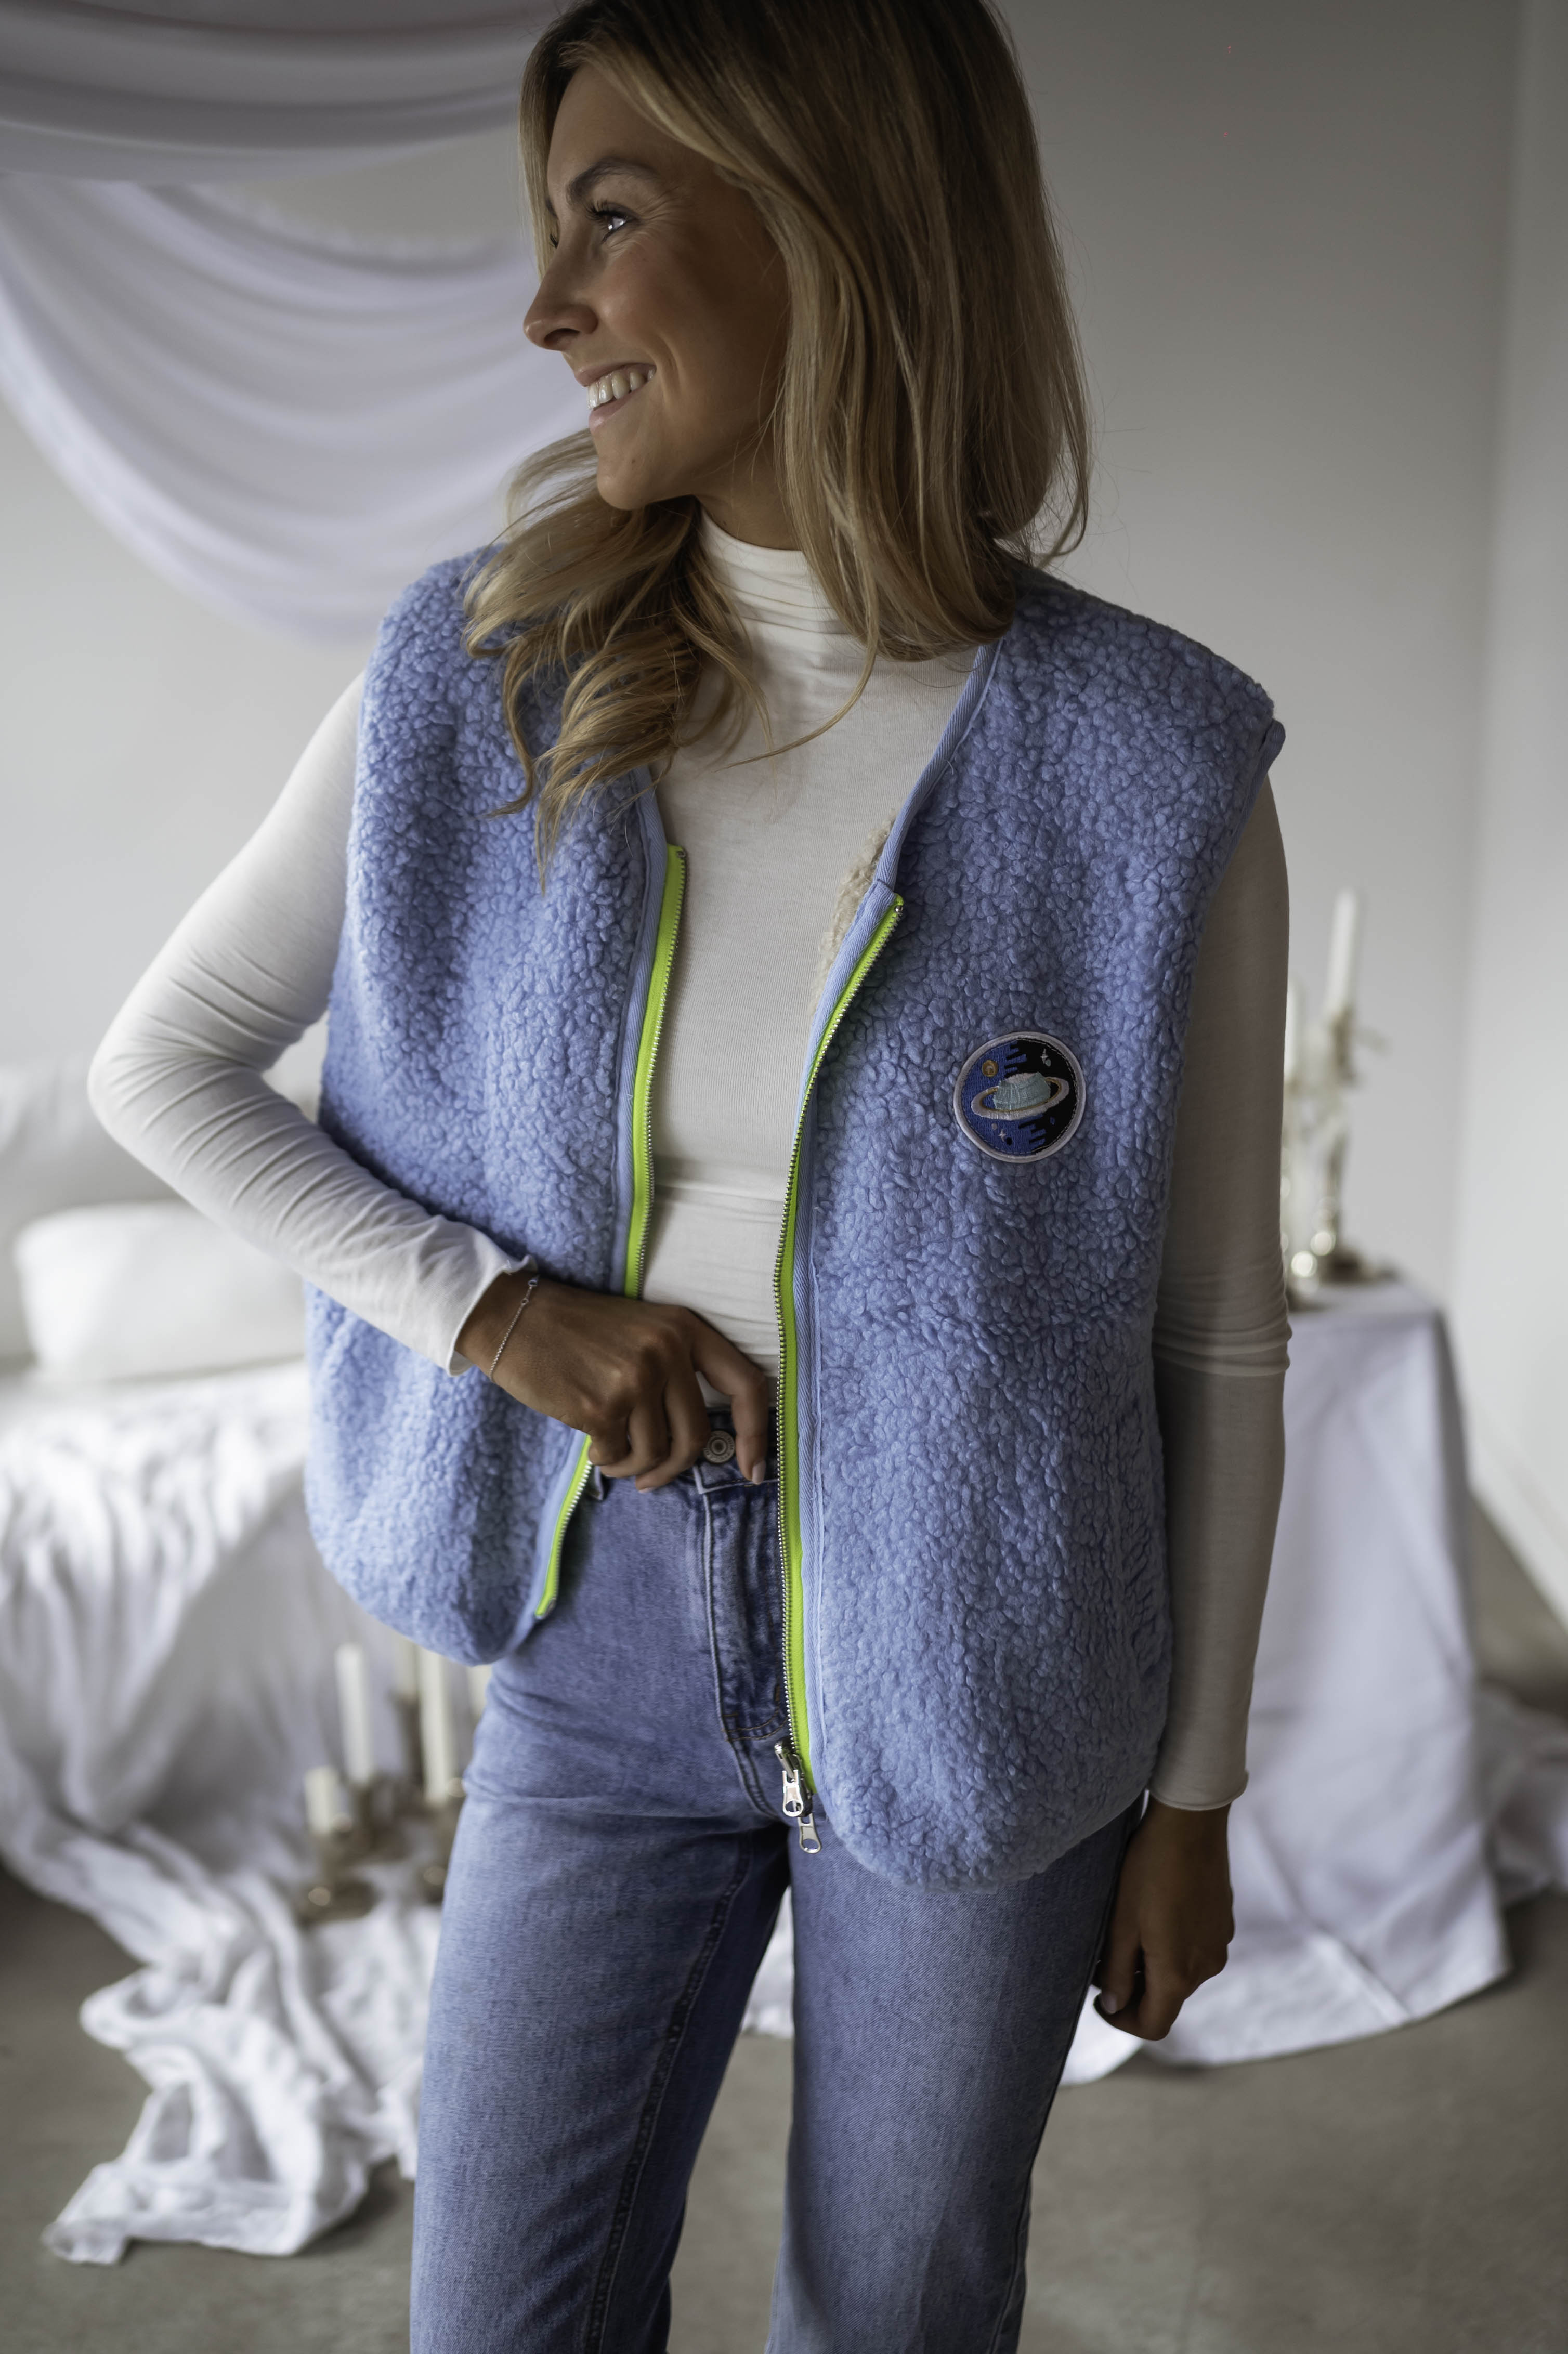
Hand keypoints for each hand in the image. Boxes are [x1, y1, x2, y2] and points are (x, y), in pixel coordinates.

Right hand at [456, 1271, 771, 1489]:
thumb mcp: (643, 1330)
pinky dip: (607, 1459)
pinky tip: (592, 1444)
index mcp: (685, 1328)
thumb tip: (702, 1439)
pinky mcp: (601, 1405)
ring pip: (657, 1453)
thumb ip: (678, 1370)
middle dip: (674, 1468)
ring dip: (634, 1467)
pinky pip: (619, 1455)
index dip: (757, 1434)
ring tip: (612, 1455)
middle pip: (697, 1435)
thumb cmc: (579, 1331)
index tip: (754, 1470)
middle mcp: (667, 1350)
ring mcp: (635, 1378)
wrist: (515, 1318)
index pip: (746, 1383)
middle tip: (651, 1477)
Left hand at [1092, 1797, 1233, 2039]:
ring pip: (1181, 1972)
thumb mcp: (1122, 1921)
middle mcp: (1207, 1966)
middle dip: (1134, 1988)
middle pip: (1167, 1998)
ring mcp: (1219, 1943)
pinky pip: (1194, 1949)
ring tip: (1126, 1931)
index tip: (1099, 2000)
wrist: (1190, 1821)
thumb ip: (1116, 1970)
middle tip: (1102, 1960)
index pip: (1153, 2024)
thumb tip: (1113, 2005)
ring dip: (1153, 1965)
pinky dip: (1172, 1946)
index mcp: (1178, 1973)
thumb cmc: (1149, 1868)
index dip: (1122, 2021)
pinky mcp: (1223, 1922)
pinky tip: (1154, 1912)